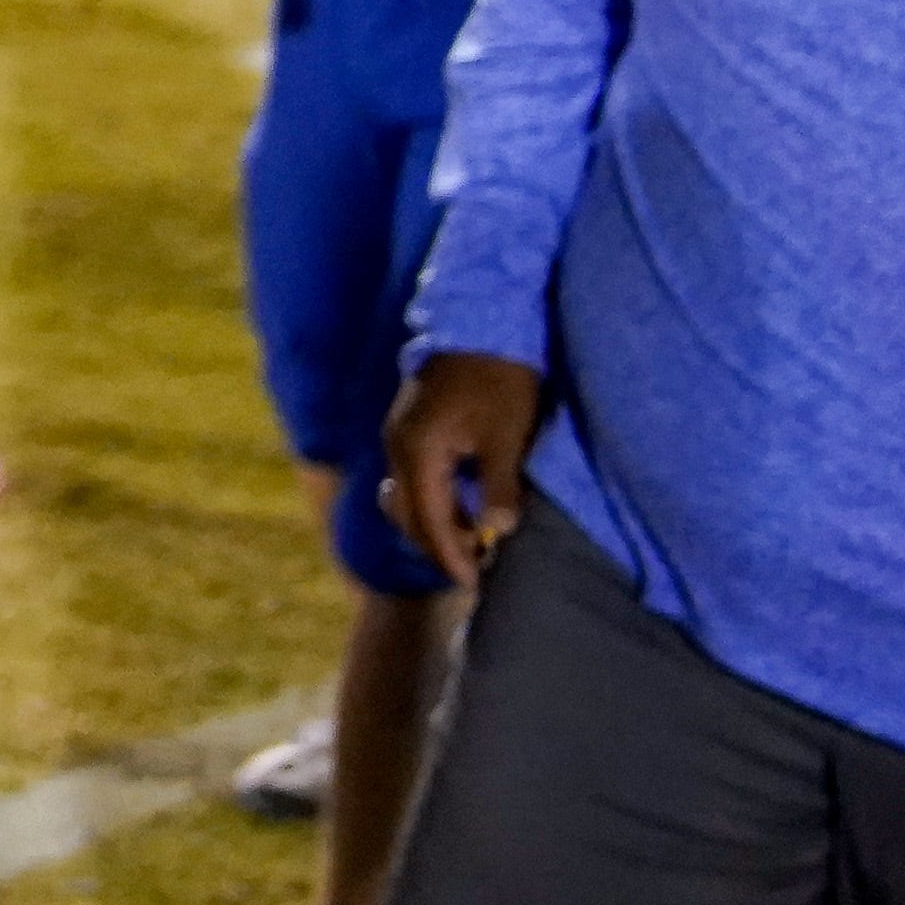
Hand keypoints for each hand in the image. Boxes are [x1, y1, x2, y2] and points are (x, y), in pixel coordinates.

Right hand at [383, 350, 542, 591]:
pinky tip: (465, 507)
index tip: (476, 584)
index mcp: (418, 451)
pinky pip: (414, 479)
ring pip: (408, 498)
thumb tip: (498, 530)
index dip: (451, 556)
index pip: (428, 521)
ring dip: (436, 525)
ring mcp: (400, 435)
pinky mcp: (410, 427)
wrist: (481, 320)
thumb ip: (498, 485)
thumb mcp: (506, 434)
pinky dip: (434, 502)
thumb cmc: (499, 377)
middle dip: (440, 547)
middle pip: (410, 515)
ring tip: (475, 542)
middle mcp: (398, 446)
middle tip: (477, 570)